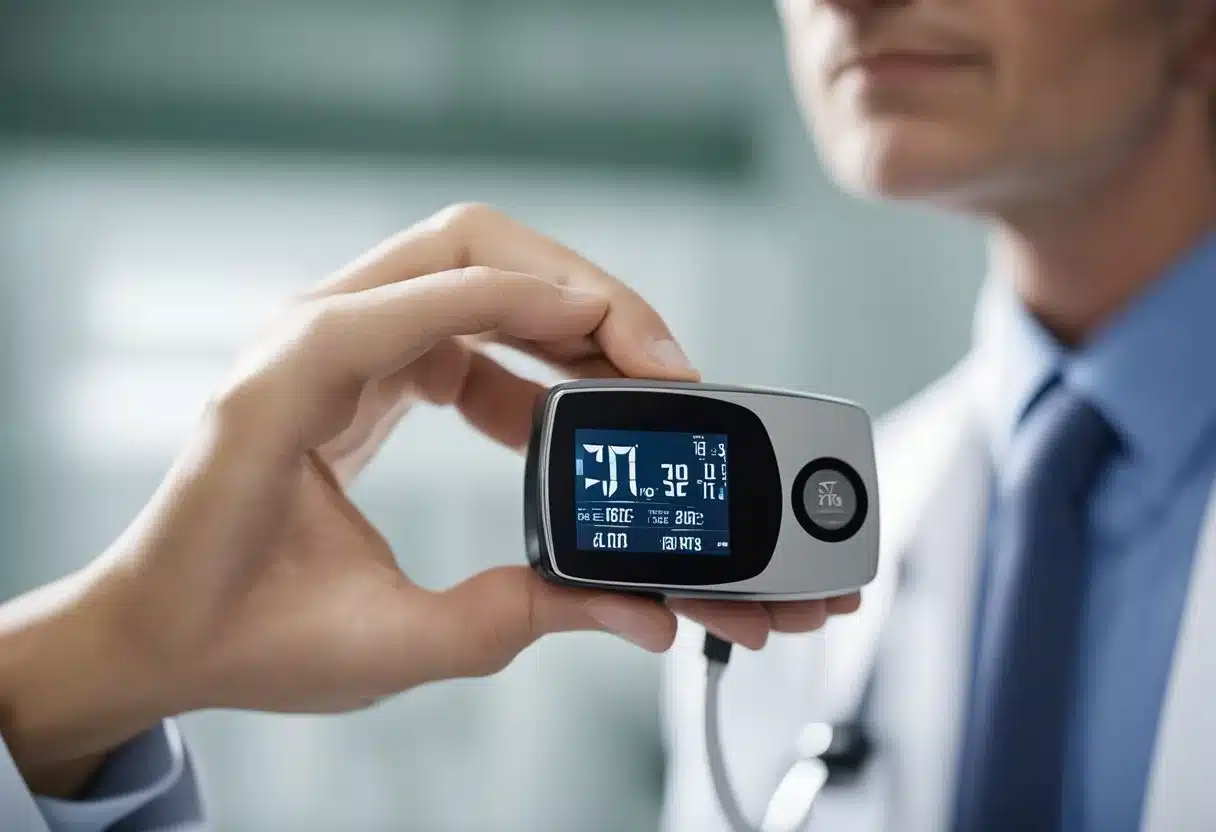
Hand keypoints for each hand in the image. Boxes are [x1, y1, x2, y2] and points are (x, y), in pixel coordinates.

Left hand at [0, 203, 859, 796]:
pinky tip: (570, 417)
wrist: (155, 630)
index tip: (631, 348)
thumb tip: (636, 611)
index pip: (435, 290)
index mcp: (293, 381)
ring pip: (476, 273)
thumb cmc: (235, 633)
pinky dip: (530, 356)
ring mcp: (337, 339)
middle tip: (658, 362)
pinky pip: (464, 327)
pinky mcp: (360, 365)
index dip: (542, 305)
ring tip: (638, 387)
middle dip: (578, 291)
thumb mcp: (385, 644)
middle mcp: (313, 334)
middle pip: (469, 248)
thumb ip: (512, 620)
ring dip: (564, 317)